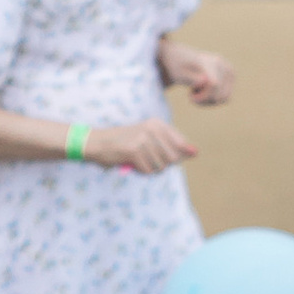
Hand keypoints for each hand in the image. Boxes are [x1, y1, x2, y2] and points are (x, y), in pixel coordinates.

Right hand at [79, 118, 197, 175]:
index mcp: (158, 123)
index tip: (161, 155)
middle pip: (173, 158)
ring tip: (139, 160)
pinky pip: (148, 170)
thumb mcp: (149, 138)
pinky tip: (132, 163)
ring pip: (161, 166)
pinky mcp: (134, 150)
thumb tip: (195, 152)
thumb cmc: (125, 142)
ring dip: (150, 168)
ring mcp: (143, 139)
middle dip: (162, 163)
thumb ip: (173, 145)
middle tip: (147, 159)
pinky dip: (141, 170)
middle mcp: (152, 128)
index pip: (181, 144)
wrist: (97, 142)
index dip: (177, 155)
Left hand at [158, 42, 234, 108]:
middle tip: (192, 95)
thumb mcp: (178, 74)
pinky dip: (214, 100)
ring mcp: (229, 70)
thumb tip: (206, 80)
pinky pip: (226, 97)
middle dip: (205, 99)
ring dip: (209, 101)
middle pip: (220, 94)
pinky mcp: (231, 76)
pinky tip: (204, 92)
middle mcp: (223, 65)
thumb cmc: (178, 67)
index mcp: (209, 62)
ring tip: (198, 92)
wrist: (181, 58)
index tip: (190, 97)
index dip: (204, 96)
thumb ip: (191, 78)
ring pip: (225, 98)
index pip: (214, 84)